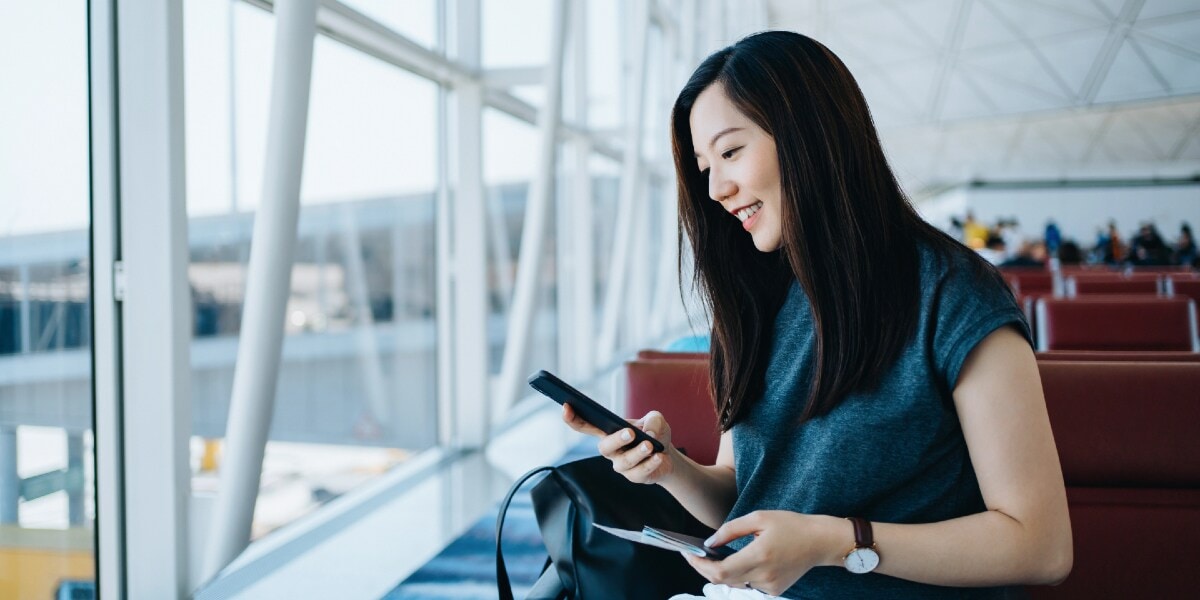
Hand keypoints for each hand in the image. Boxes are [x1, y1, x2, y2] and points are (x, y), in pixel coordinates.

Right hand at [561, 405, 678, 484]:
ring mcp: (621, 465)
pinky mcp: (634, 477)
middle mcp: (611, 450)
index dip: (573, 419)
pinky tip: (659, 456)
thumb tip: (650, 433)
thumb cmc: (654, 433)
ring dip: (637, 453)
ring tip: (650, 445)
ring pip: (624, 462)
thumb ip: (653, 420)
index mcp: (608, 432)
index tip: (566, 407)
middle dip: (616, 440)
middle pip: (604, 447)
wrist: (667, 455)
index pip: (585, 425)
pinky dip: (650, 463)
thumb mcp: (656, 419)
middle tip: (631, 433)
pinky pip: (639, 472)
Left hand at [681, 511, 842, 596]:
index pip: (720, 571)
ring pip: (735, 583)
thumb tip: (709, 542)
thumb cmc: (790, 525)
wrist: (820, 542)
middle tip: (695, 554)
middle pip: (723, 580)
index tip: (687, 553)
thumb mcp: (759, 518)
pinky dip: (740, 574)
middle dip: (705, 568)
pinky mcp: (775, 590)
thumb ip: (731, 530)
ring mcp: (770, 586)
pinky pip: (748, 584)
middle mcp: (764, 575)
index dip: (699, 565)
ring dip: (723, 571)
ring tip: (713, 556)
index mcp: (759, 556)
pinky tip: (741, 560)